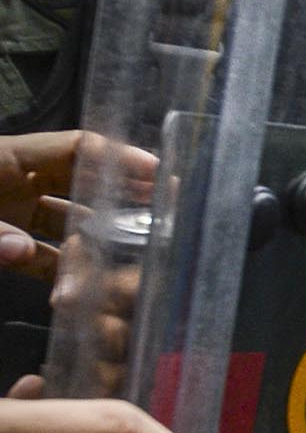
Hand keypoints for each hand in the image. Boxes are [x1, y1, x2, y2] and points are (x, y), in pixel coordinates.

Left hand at [0, 134, 155, 283]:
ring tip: (133, 246)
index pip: (75, 148)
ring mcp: (13, 212)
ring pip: (67, 219)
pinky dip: (60, 267)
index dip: (116, 156)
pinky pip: (41, 252)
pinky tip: (82, 283)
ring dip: (94, 235)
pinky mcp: (7, 241)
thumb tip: (24, 251)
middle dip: (121, 189)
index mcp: (8, 159)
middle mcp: (19, 182)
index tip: (155, 171)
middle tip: (163, 200)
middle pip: (81, 179)